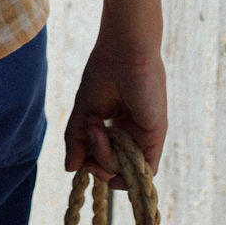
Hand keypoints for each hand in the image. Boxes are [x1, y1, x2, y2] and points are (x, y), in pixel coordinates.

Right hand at [64, 24, 166, 190]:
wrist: (124, 53)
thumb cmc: (104, 74)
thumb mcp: (84, 111)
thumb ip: (77, 140)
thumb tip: (70, 170)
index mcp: (118, 127)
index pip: (104, 159)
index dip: (91, 161)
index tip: (81, 142)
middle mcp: (133, 135)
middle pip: (113, 168)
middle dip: (95, 158)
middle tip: (90, 126)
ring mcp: (144, 137)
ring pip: (124, 171)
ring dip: (104, 157)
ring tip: (96, 125)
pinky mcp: (155, 136)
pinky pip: (144, 170)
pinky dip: (126, 170)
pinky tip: (110, 146)